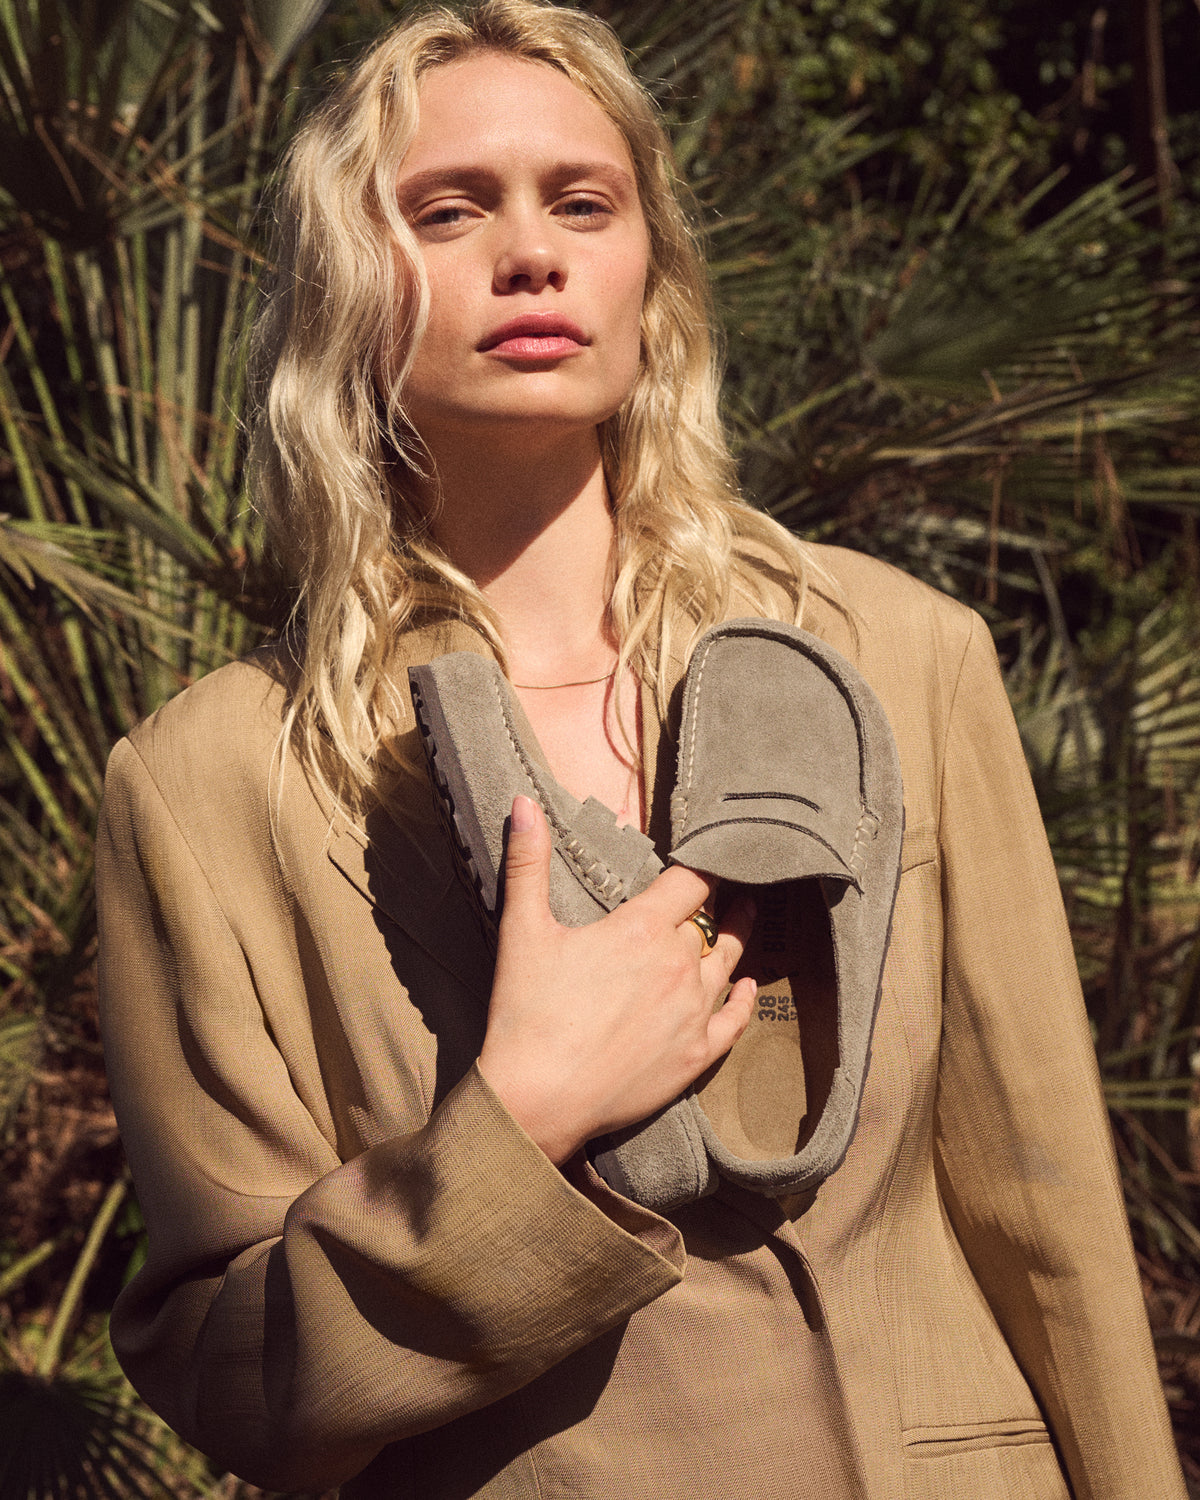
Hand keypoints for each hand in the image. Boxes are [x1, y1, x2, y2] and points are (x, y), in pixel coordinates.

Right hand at [477, 796, 756, 1163]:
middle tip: (730, 884)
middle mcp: (679, 965)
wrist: (537, 1101)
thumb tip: (521, 802)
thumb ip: (526, 862)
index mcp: (642, 929)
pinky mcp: (695, 1056)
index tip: (714, 853)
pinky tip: (748, 987)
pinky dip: (744, 999)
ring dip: (736, 937)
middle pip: (710, 920)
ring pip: (728, 963)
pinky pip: (734, 1020)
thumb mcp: (521, 930)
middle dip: (717, 901)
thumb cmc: (527, 1014)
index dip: (703, 864)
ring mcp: (692, 1012)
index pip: (691, 881)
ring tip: (744, 918)